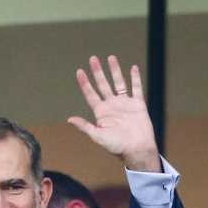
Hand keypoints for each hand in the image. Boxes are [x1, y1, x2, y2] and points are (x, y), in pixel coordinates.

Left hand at [68, 55, 159, 171]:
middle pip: (103, 85)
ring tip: (110, 57)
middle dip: (98, 72)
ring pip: (119, 83)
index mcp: (101, 113)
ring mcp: (125, 104)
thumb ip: (85, 126)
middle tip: (93, 58)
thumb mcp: (98, 136)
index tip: (80, 71)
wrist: (137, 150)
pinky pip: (137, 88)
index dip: (85, 83)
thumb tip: (69, 119)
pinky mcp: (138, 105)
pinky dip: (135, 78)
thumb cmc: (117, 146)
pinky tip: (133, 68)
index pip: (91, 94)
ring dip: (115, 70)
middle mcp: (112, 106)